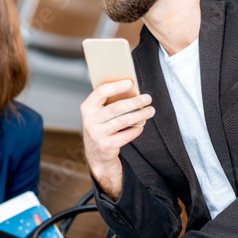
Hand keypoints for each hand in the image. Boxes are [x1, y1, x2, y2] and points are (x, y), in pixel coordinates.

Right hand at [80, 80, 154, 199]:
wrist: (96, 155)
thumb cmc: (101, 128)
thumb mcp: (99, 115)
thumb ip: (109, 103)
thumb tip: (132, 91)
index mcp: (87, 108)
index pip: (100, 93)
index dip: (116, 86)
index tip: (131, 83)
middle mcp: (89, 121)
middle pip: (116, 108)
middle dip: (134, 102)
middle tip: (147, 98)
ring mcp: (96, 135)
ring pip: (123, 121)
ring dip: (139, 115)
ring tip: (150, 111)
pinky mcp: (105, 146)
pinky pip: (125, 135)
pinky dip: (135, 130)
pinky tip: (141, 126)